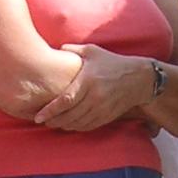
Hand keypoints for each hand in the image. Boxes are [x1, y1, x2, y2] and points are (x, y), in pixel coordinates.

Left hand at [35, 44, 149, 130]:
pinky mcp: (107, 116)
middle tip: (41, 121)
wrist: (139, 79)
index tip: (38, 115)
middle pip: (69, 115)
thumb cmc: (113, 63)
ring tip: (52, 123)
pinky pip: (88, 126)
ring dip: (63, 125)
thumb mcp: (93, 51)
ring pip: (78, 123)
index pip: (65, 100)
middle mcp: (95, 97)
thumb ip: (73, 50)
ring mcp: (102, 108)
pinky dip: (76, 127)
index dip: (50, 110)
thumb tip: (56, 49)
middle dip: (53, 120)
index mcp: (88, 80)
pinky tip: (68, 125)